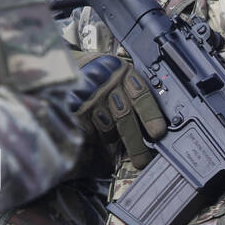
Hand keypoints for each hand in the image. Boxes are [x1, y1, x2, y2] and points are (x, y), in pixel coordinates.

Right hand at [69, 52, 165, 168]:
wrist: (67, 64)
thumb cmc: (103, 77)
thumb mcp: (121, 79)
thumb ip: (135, 99)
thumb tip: (151, 134)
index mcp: (125, 74)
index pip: (141, 96)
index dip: (151, 116)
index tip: (158, 133)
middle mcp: (107, 82)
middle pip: (125, 117)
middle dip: (135, 143)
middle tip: (142, 161)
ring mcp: (89, 94)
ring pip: (108, 127)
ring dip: (112, 137)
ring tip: (111, 135)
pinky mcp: (73, 106)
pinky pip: (90, 131)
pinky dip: (96, 136)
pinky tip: (96, 131)